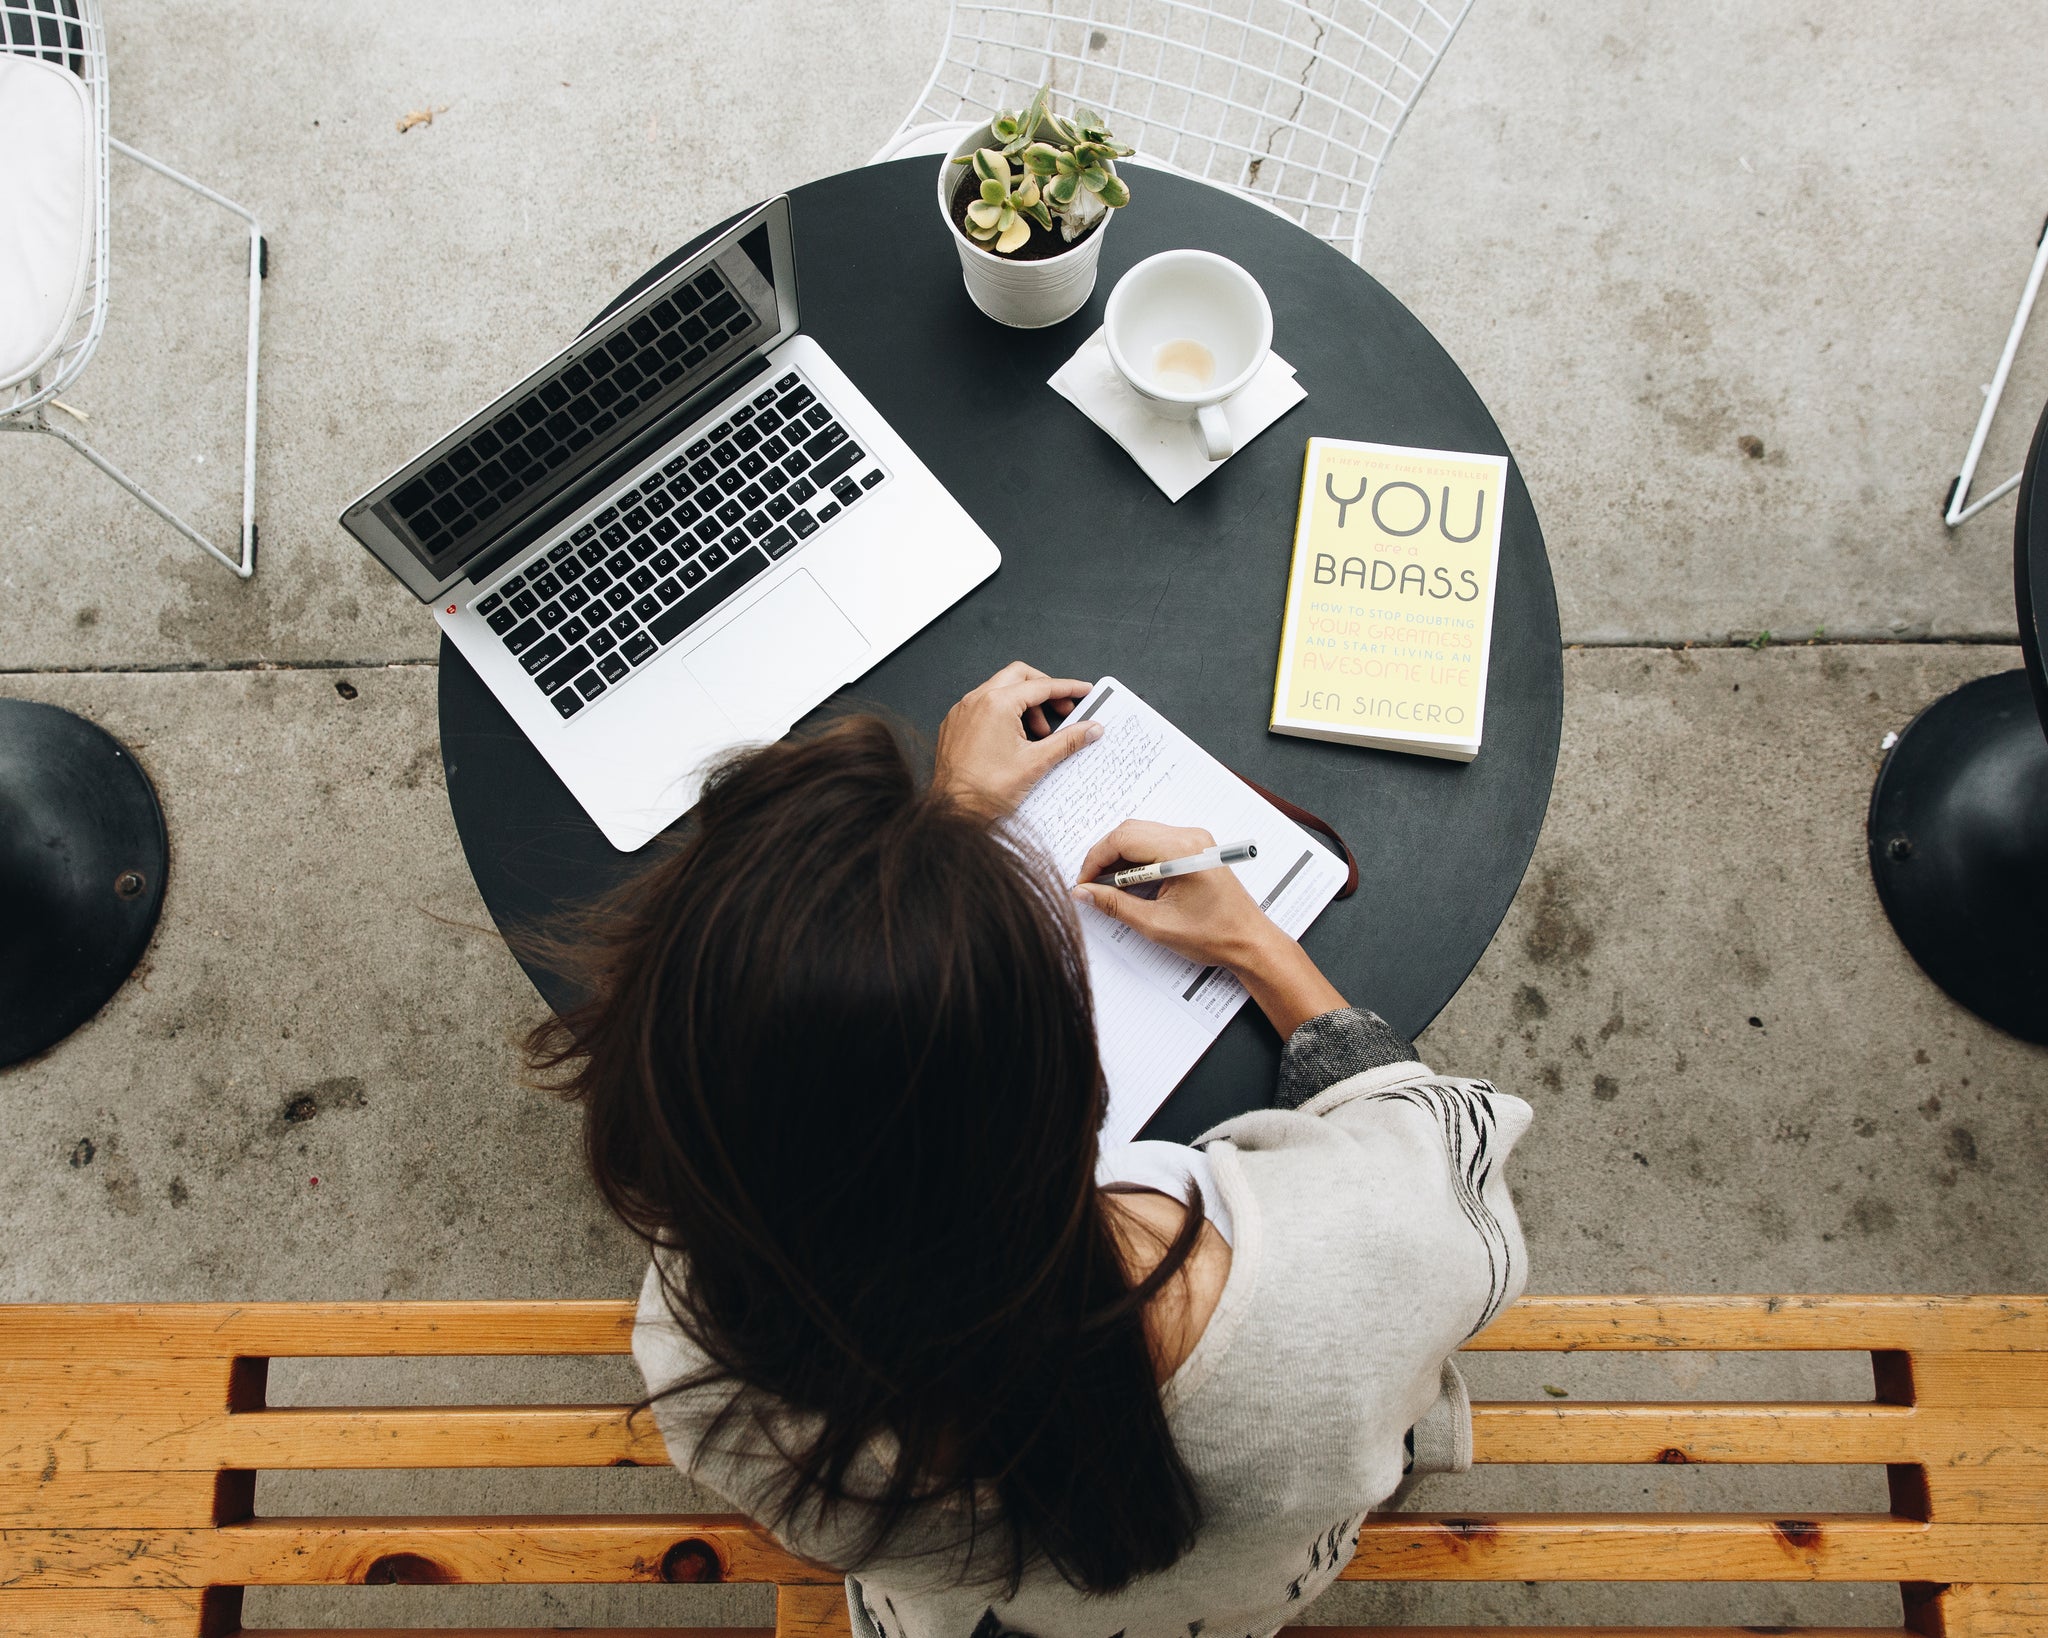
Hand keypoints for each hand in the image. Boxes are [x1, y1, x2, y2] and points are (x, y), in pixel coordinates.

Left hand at [933, 662, 1100, 815]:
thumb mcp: (1036, 763)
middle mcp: (976, 700)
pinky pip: (983, 705)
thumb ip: (1067, 741)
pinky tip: (1015, 738)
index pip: (1041, 686)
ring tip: (1039, 734)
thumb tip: (1091, 729)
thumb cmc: (986, 790)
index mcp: (997, 704)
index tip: (1083, 691)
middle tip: (1063, 710)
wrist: (953, 812)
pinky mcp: (954, 724)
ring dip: (1025, 703)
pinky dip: (1004, 712)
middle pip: (1020, 676)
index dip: (1067, 688)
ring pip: (1000, 689)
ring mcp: (962, 710)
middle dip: (1045, 690)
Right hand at [1073, 820, 1346, 1037]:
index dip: (1095, 859)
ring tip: (1108, 886)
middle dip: (1104, 856)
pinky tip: (1129, 882)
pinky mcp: (1195, 848)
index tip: (1083, 883)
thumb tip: (1084, 893)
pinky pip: (1155, 842)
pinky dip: (1136, 858)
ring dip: (1119, 857)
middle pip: (1130, 831)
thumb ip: (1115, 905)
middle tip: (1091, 885)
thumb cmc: (1213, 936)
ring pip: (1140, 834)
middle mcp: (1189, 837)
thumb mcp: (1156, 925)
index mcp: (1182, 851)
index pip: (1123, 839)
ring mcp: (1194, 840)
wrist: (1249, 941)